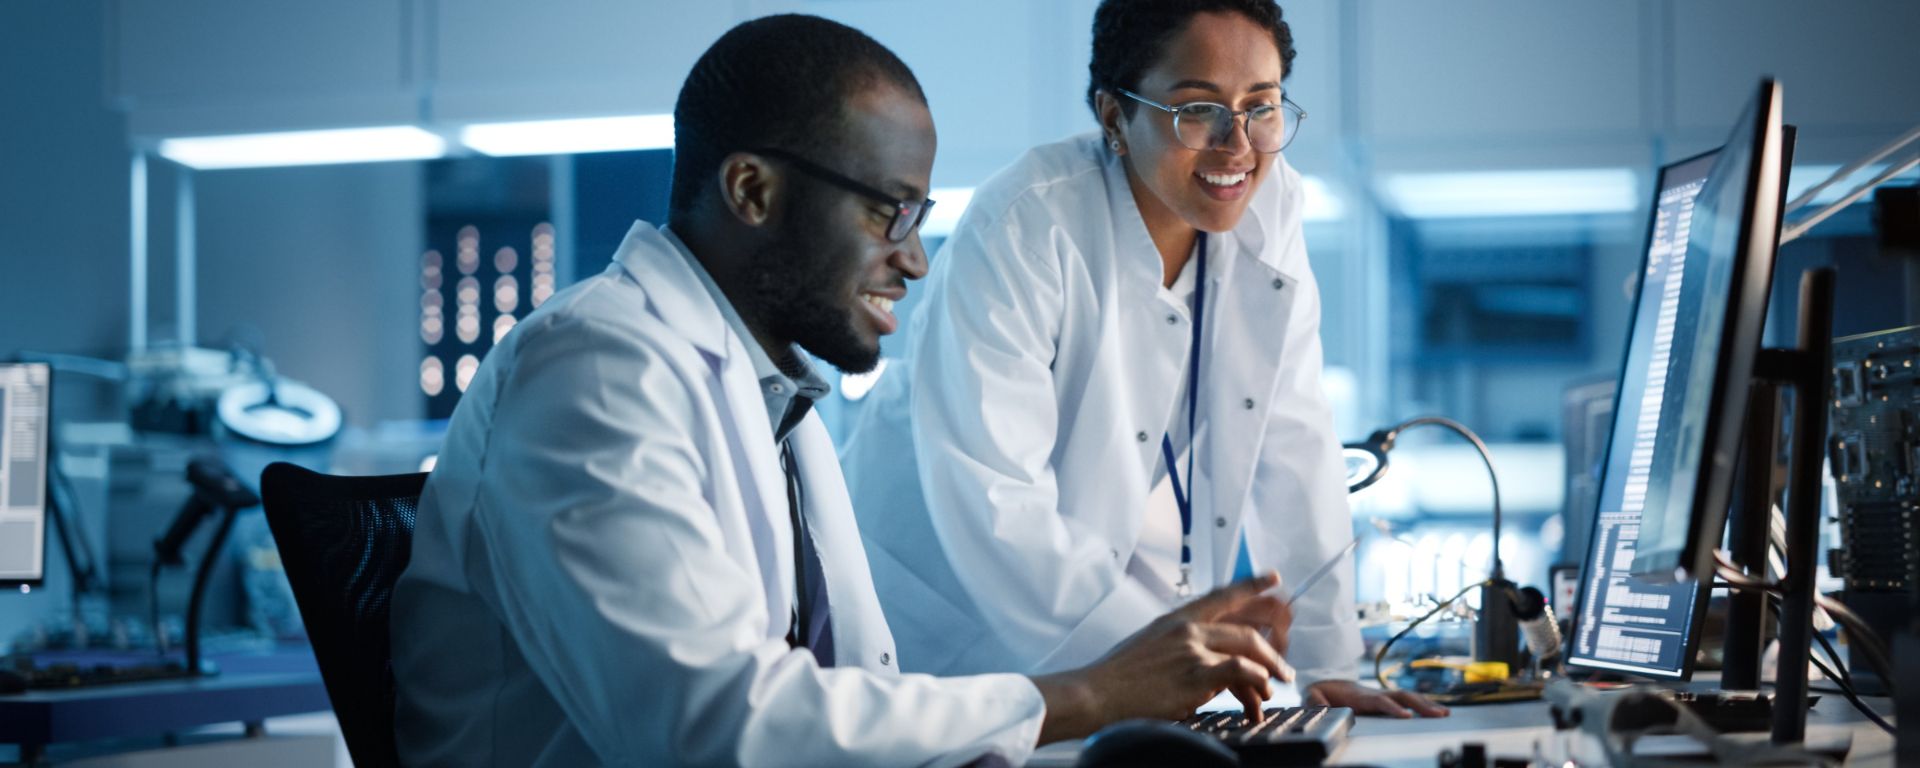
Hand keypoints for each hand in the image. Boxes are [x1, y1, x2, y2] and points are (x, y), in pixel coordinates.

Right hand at [1031, 572, 1292, 742]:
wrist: (1096, 693)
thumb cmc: (1117, 677)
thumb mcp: (1148, 646)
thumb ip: (1178, 646)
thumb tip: (1203, 662)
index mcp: (1175, 619)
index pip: (1221, 595)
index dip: (1251, 585)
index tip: (1272, 577)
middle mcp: (1186, 628)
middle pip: (1245, 628)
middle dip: (1273, 647)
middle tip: (1284, 665)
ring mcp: (1192, 650)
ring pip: (1248, 648)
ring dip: (1269, 670)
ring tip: (1274, 688)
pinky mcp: (1195, 674)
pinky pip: (1240, 672)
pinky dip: (1256, 682)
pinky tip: (1259, 694)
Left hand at [1305, 679, 1449, 718]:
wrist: (1328, 681)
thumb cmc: (1322, 691)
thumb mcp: (1312, 695)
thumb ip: (1315, 701)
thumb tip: (1321, 707)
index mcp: (1360, 696)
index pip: (1380, 702)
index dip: (1393, 707)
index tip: (1406, 716)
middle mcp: (1375, 694)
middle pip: (1402, 696)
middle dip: (1420, 705)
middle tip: (1438, 714)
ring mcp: (1383, 695)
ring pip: (1408, 697)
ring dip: (1426, 704)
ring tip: (1444, 714)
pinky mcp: (1387, 699)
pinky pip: (1408, 701)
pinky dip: (1424, 705)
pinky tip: (1438, 712)